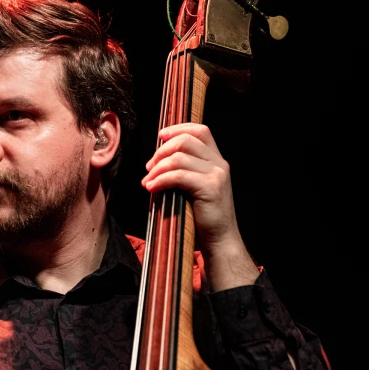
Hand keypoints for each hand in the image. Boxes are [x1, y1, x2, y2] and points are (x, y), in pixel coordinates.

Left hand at [141, 123, 257, 288]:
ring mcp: (216, 175)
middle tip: (149, 167)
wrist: (220, 240)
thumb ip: (185, 169)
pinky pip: (178, 175)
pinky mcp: (210, 188)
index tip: (160, 136)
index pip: (200, 130)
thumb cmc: (203, 216)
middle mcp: (219, 164)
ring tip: (148, 181)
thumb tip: (158, 157)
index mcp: (217, 160)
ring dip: (158, 167)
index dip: (178, 128)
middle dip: (162, 150)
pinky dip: (160, 179)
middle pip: (186, 140)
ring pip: (179, 157)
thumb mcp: (195, 186)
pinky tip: (151, 187)